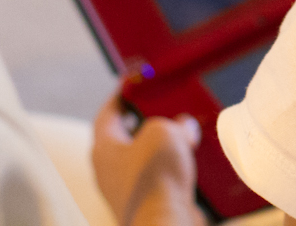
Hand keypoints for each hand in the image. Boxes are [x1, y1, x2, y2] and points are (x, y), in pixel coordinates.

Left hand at [91, 95, 204, 225]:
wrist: (165, 222)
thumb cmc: (155, 179)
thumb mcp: (163, 131)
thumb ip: (170, 122)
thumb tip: (181, 126)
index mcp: (104, 148)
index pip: (107, 113)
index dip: (120, 95)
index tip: (132, 83)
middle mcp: (109, 169)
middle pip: (124, 136)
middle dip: (145, 120)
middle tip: (164, 105)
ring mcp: (127, 188)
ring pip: (143, 156)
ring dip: (162, 143)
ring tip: (185, 130)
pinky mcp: (146, 201)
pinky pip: (158, 175)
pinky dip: (172, 164)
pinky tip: (191, 158)